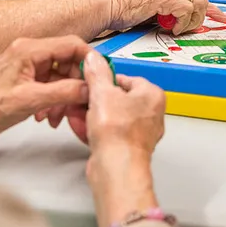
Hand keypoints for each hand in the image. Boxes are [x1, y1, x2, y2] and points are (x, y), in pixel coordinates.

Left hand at [0, 36, 90, 153]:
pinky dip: (53, 101)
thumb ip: (62, 92)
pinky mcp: (23, 82)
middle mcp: (27, 54)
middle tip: (78, 104)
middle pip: (68, 61)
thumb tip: (88, 88)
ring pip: (60, 76)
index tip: (98, 78)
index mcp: (27, 50)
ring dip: (64, 96)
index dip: (88, 60)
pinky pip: (49, 86)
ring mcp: (25, 68)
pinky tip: (46, 116)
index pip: (71, 44)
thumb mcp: (28, 101)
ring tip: (57, 116)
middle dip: (75, 84)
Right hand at [80, 50, 164, 226]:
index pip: (125, 79)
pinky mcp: (127, 149)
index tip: (89, 81)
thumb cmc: (117, 130)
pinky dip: (93, 130)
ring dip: (89, 115)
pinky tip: (79, 128)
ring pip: (110, 117)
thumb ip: (97, 72)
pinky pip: (109, 133)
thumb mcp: (102, 92)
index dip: (103, 80)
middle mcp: (151, 114)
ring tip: (73, 113)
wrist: (116, 168)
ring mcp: (140, 134)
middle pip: (116, 99)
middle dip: (93, 100)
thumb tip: (93, 58)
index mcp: (152, 96)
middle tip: (78, 99)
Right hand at [108, 0, 216, 35]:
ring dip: (189, 21)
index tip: (223, 18)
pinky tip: (169, 27)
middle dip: (199, 19)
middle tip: (188, 29)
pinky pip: (185, 10)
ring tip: (175, 28)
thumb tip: (181, 25)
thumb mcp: (155, 11)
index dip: (214, 9)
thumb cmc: (129, 11)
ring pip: (198, 5)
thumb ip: (170, 14)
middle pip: (203, 1)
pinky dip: (180, 23)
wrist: (113, 6)